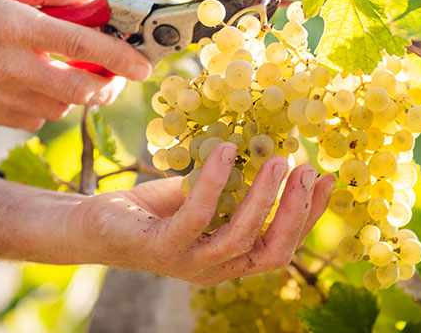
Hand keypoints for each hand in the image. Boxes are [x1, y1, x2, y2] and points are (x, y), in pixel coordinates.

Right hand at [0, 0, 151, 130]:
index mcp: (18, 27)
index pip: (83, 46)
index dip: (120, 57)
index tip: (145, 66)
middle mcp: (14, 66)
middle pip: (81, 91)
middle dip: (108, 86)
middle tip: (112, 75)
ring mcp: (2, 96)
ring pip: (62, 108)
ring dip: (77, 95)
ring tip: (69, 74)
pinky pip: (37, 119)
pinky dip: (48, 105)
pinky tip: (37, 85)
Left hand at [72, 142, 335, 284]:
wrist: (92, 224)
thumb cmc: (150, 210)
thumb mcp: (198, 196)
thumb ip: (231, 188)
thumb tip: (267, 151)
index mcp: (227, 259)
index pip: (280, 246)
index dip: (308, 217)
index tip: (328, 180)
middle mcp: (213, 269)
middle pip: (271, 252)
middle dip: (296, 212)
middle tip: (308, 169)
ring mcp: (186, 262)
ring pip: (239, 238)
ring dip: (264, 198)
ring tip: (278, 160)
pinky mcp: (158, 247)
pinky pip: (196, 217)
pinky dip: (216, 184)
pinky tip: (227, 152)